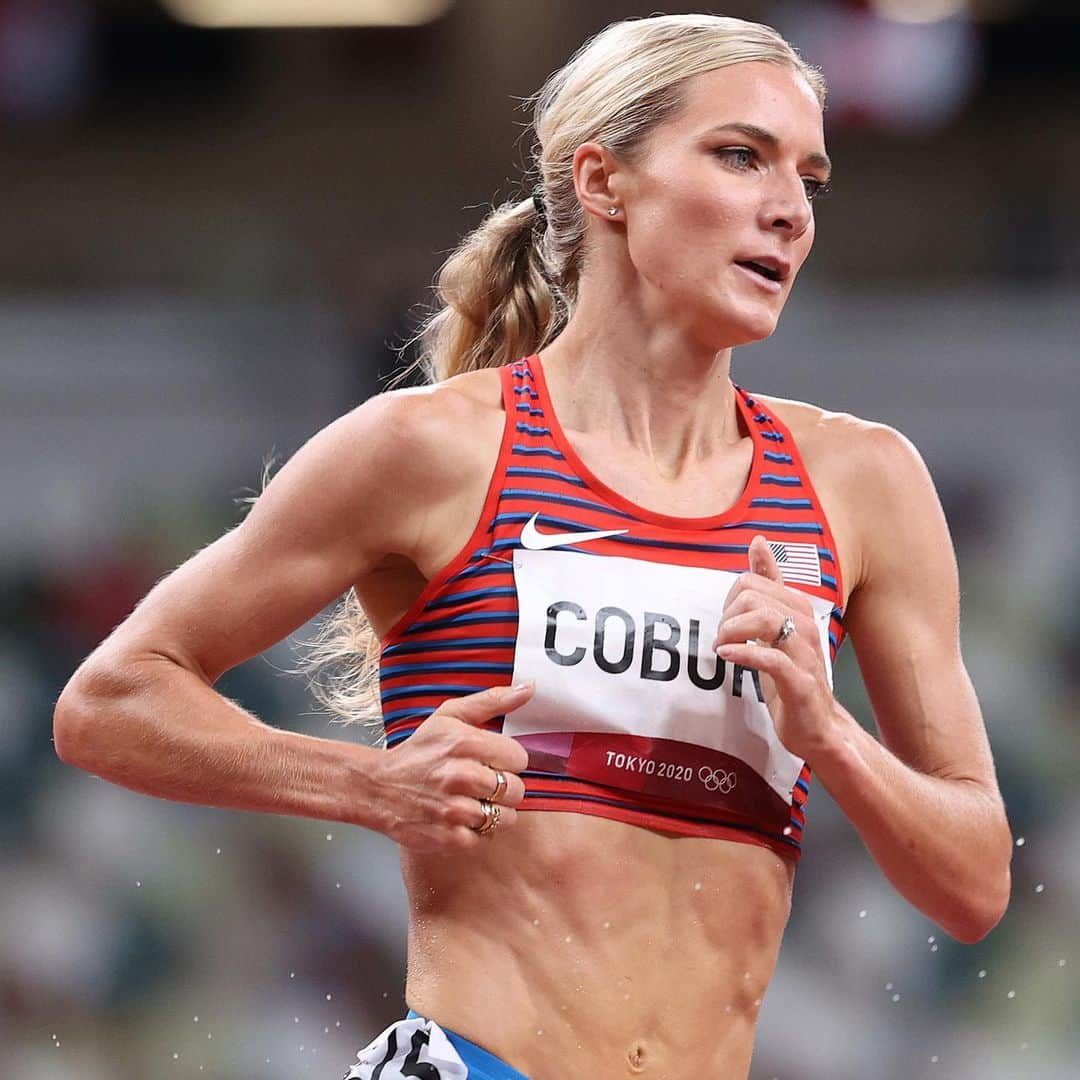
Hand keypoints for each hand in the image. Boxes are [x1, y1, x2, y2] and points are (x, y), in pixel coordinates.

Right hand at [371, 682, 533, 852]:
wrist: (377, 787)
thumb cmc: (419, 751)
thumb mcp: (450, 716)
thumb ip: (492, 701)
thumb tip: (529, 688)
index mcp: (463, 743)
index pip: (519, 758)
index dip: (509, 760)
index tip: (494, 760)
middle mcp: (459, 776)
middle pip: (516, 790)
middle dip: (504, 787)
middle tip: (483, 783)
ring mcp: (453, 809)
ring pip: (505, 817)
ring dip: (492, 811)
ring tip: (472, 799)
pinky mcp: (448, 837)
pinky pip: (484, 837)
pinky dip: (475, 830)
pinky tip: (459, 816)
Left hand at [713, 535, 835, 761]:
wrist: (818, 727)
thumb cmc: (792, 674)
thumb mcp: (776, 625)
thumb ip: (768, 584)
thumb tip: (758, 542)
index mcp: (798, 608)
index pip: (752, 581)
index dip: (728, 601)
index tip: (727, 624)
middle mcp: (805, 625)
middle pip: (753, 598)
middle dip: (727, 617)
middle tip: (723, 639)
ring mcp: (805, 654)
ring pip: (765, 620)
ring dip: (732, 633)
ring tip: (723, 648)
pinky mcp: (800, 683)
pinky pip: (771, 659)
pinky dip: (743, 654)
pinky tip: (728, 657)